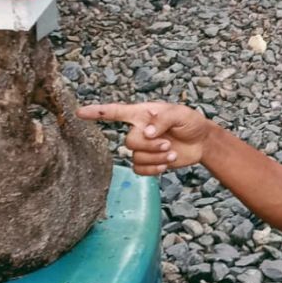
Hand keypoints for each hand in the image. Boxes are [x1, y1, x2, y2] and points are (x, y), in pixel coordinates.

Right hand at [76, 102, 213, 175]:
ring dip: (156, 158)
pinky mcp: (148, 162)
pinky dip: (153, 169)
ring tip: (172, 152)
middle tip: (168, 143)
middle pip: (129, 142)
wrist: (201, 142)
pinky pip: (139, 170)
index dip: (97, 112)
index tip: (80, 113)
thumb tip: (147, 132)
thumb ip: (162, 119)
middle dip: (150, 146)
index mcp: (141, 114)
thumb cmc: (190, 122)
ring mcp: (142, 148)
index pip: (114, 112)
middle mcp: (138, 130)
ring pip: (135, 157)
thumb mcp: (179, 113)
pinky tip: (165, 164)